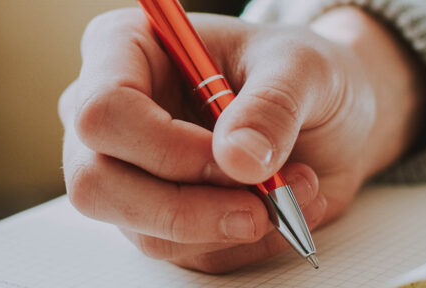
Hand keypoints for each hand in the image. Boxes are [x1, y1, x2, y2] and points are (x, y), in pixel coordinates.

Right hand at [59, 7, 425, 272]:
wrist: (329, 114)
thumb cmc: (301, 73)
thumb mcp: (303, 68)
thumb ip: (272, 106)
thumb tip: (239, 159)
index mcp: (125, 49)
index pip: (103, 111)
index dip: (164, 147)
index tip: (234, 157)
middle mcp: (112, 115)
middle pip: (96, 183)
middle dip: (186, 207)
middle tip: (260, 203)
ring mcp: (127, 172)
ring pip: (143, 230)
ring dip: (229, 224)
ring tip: (294, 189)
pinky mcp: (158, 219)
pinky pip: (185, 253)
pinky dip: (243, 241)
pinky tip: (283, 207)